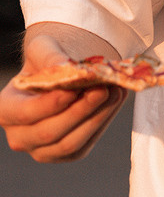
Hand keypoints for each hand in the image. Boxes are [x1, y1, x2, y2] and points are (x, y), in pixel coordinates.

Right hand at [0, 30, 126, 162]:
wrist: (61, 73)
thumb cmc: (48, 59)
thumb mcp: (44, 47)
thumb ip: (50, 56)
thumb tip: (63, 68)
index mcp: (7, 109)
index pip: (27, 113)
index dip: (51, 104)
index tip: (74, 89)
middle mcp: (19, 136)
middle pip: (50, 132)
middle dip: (80, 110)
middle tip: (103, 88)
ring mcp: (42, 150)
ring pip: (70, 144)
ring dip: (96, 118)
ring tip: (116, 91)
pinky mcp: (66, 153)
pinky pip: (85, 144)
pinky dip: (103, 122)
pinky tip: (115, 99)